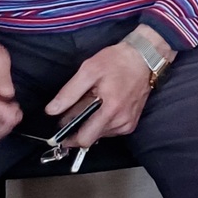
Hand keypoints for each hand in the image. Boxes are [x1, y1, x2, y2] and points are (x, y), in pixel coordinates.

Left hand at [45, 35, 162, 148]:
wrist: (145, 58)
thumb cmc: (117, 61)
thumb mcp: (89, 70)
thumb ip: (69, 93)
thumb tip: (52, 111)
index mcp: (110, 110)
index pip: (85, 139)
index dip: (69, 137)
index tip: (60, 130)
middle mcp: (121, 121)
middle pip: (91, 138)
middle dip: (79, 127)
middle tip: (77, 108)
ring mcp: (128, 124)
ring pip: (100, 134)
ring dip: (92, 123)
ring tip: (94, 102)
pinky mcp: (132, 123)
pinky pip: (110, 130)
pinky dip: (102, 121)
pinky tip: (104, 106)